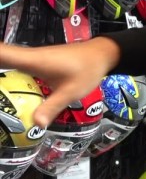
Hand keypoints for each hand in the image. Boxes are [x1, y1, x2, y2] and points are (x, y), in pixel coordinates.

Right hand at [0, 38, 120, 126]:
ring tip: (2, 96)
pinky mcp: (35, 62)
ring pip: (4, 59)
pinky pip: (12, 64)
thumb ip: (52, 107)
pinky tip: (5, 86)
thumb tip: (34, 124)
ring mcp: (31, 59)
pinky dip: (4, 69)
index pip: (0, 53)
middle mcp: (27, 57)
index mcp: (32, 60)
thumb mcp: (71, 91)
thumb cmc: (87, 69)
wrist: (102, 54)